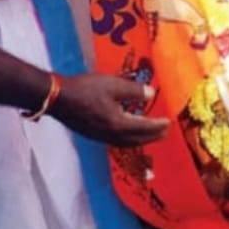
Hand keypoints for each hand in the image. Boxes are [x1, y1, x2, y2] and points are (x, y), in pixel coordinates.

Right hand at [52, 72, 169, 146]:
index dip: (158, 126)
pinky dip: (129, 138)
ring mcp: (101, 137)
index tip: (169, 122)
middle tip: (165, 131)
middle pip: (137, 140)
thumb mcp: (113, 85)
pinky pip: (118, 141)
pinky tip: (128, 131)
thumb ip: (134, 91)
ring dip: (141, 139)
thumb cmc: (86, 89)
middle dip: (153, 136)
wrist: (58, 98)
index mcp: (118, 124)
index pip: (144, 128)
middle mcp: (111, 135)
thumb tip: (151, 95)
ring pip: (127, 143)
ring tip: (150, 133)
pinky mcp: (93, 135)